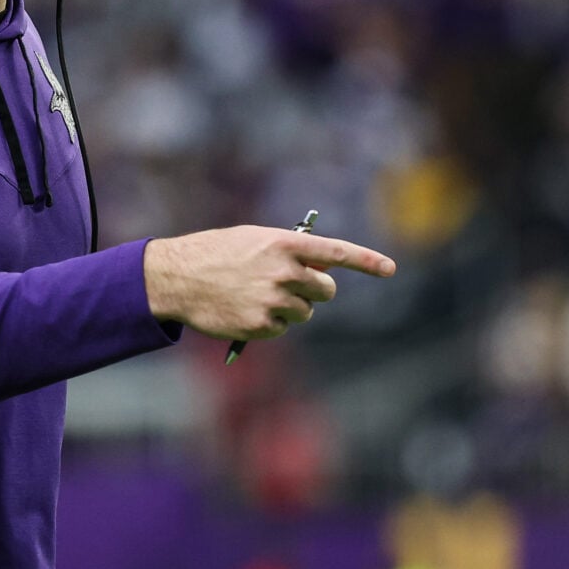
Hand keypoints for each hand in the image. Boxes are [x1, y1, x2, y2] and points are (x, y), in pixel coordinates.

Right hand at [143, 225, 396, 341]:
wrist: (178, 276)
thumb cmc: (217, 253)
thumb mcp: (254, 240)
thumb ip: (289, 252)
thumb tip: (320, 271)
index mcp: (284, 243)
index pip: (336, 253)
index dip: (367, 261)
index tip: (390, 269)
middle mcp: (283, 271)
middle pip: (326, 290)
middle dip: (317, 290)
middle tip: (295, 286)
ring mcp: (273, 300)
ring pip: (305, 312)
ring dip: (291, 307)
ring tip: (258, 296)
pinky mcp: (261, 325)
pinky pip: (282, 328)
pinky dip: (270, 323)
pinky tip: (246, 310)